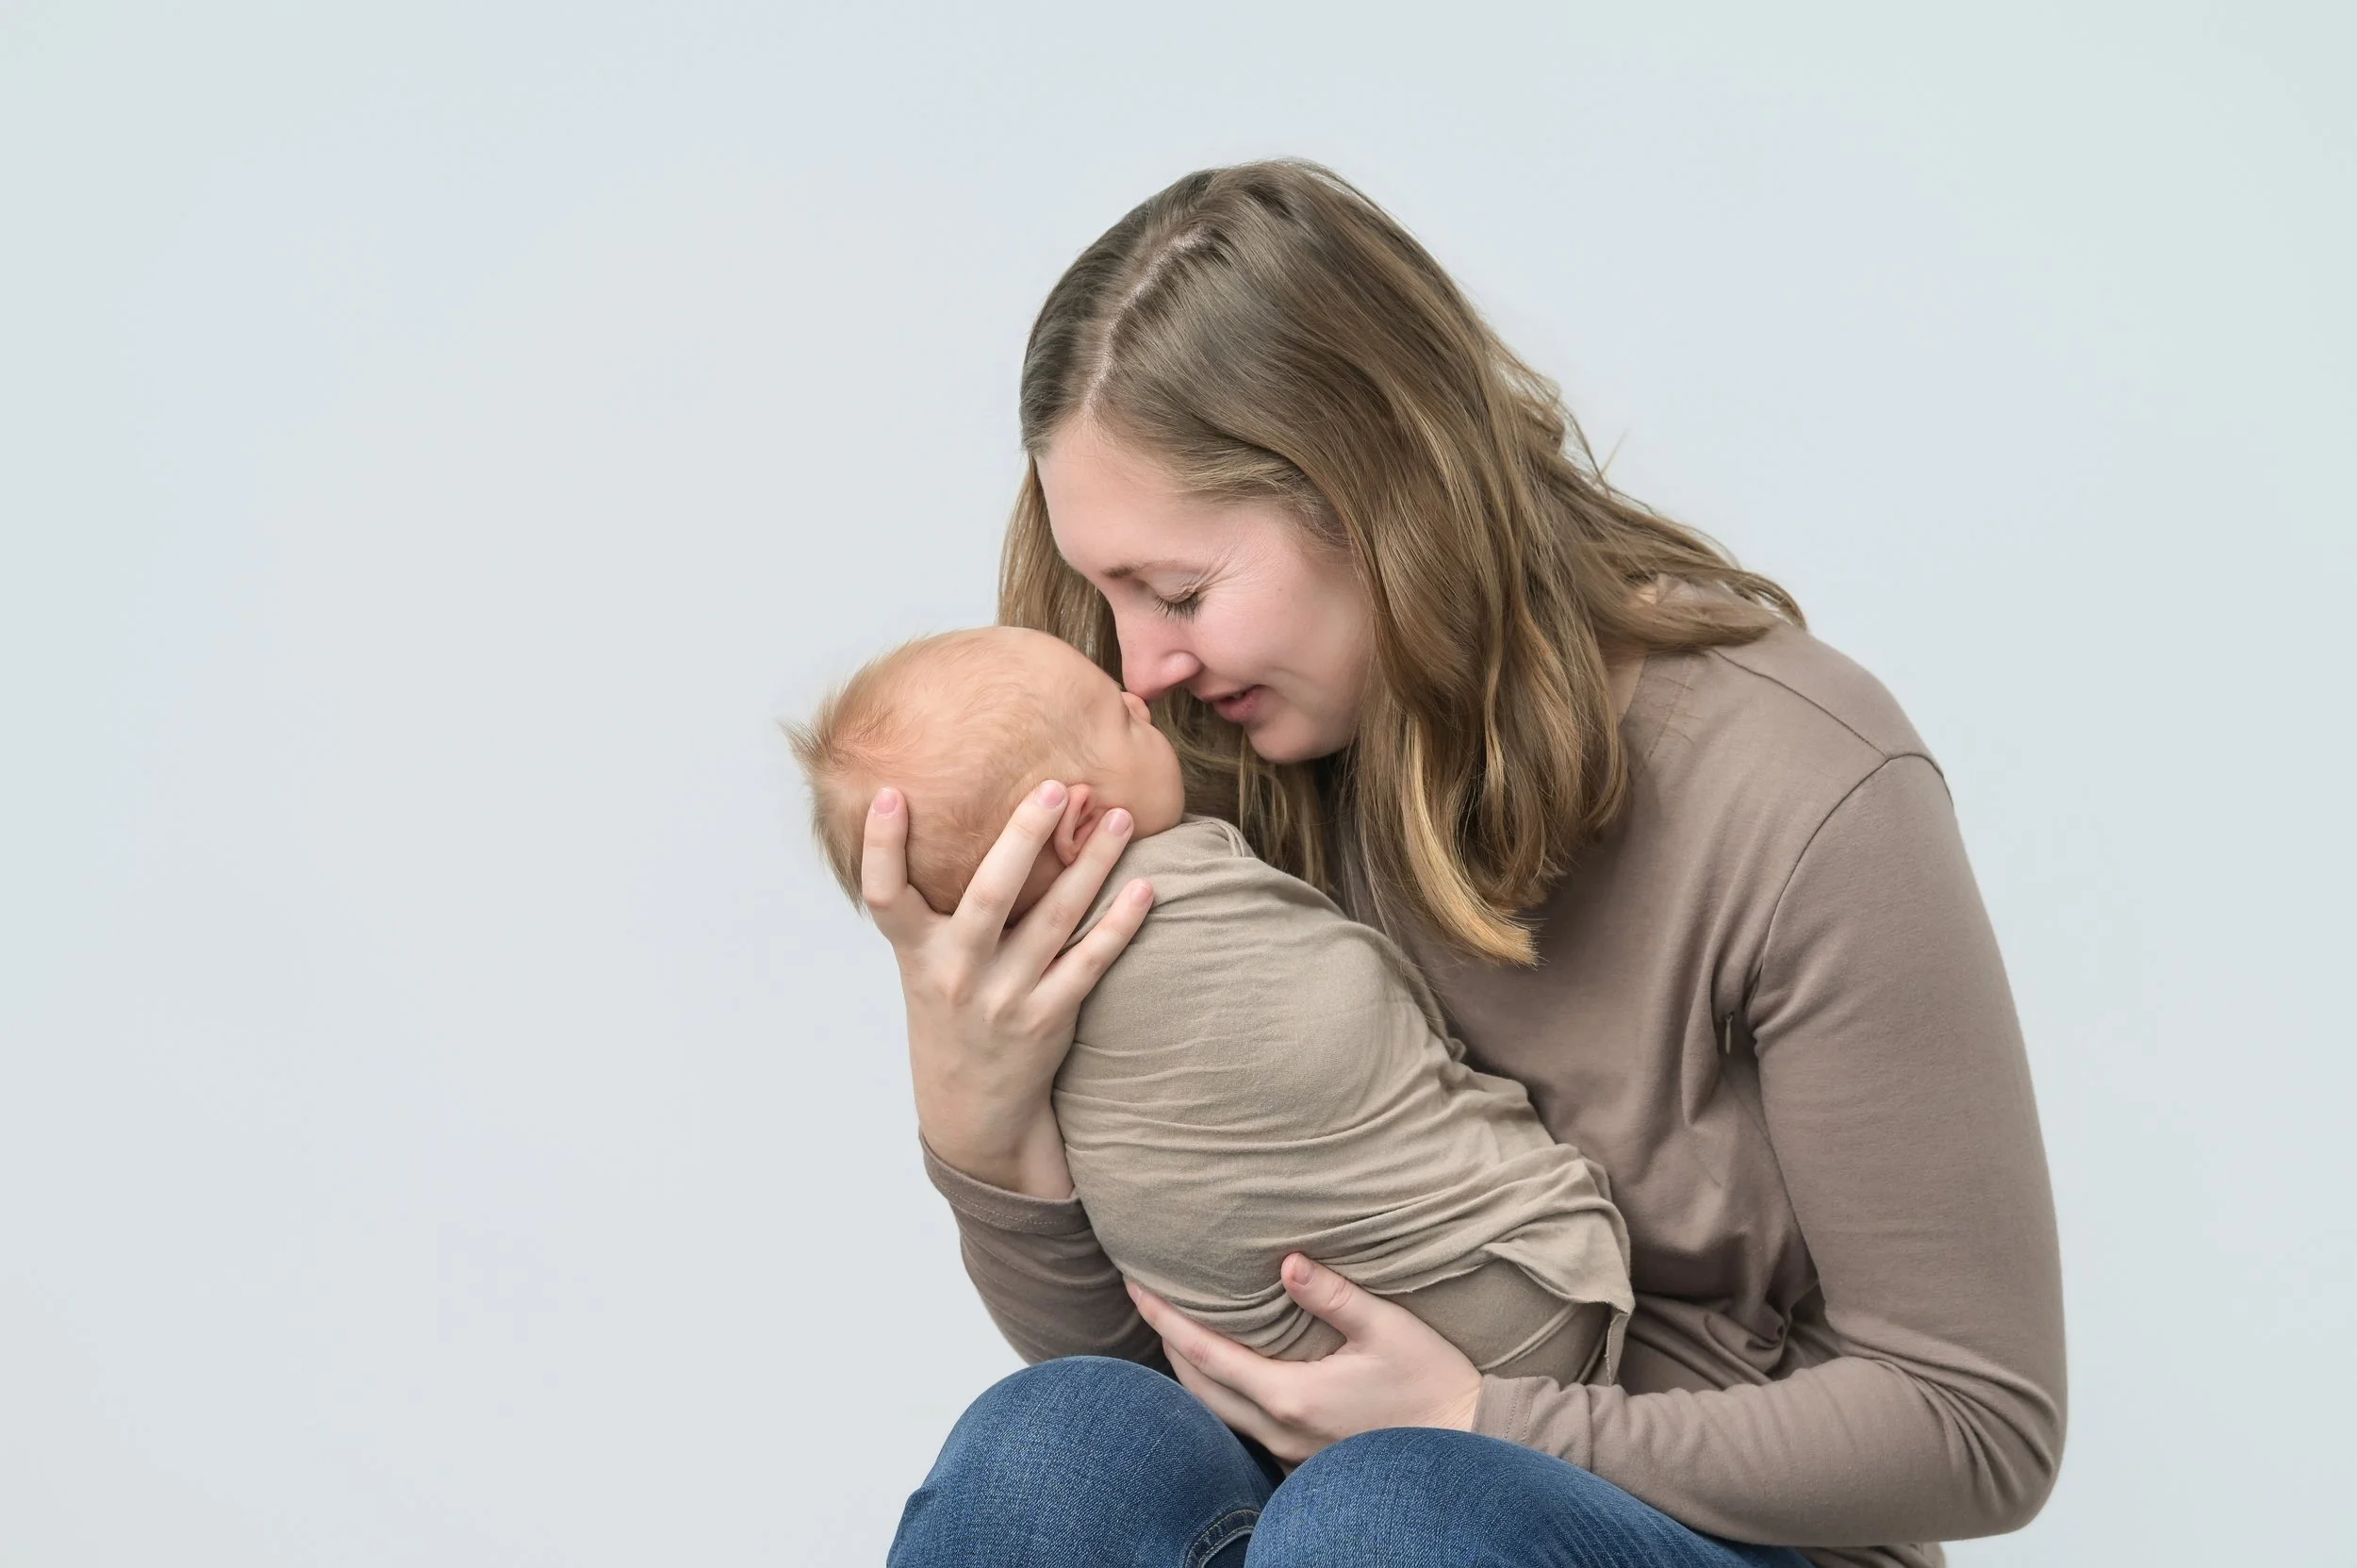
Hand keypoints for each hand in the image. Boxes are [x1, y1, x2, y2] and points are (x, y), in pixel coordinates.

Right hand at [864, 779, 1153, 1197]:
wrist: (971, 1109)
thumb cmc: (951, 1011)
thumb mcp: (924, 963)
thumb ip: (935, 905)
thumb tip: (955, 813)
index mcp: (916, 954)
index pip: (885, 897)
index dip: (880, 847)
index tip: (889, 794)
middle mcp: (957, 973)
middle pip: (989, 895)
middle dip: (1023, 837)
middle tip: (1056, 787)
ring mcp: (1005, 998)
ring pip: (1055, 920)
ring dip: (1091, 865)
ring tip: (1120, 819)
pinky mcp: (1048, 1018)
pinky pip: (1091, 962)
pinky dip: (1120, 924)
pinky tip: (1145, 888)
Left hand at [1127, 1254, 1482, 1467]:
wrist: (1471, 1444)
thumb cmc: (1434, 1383)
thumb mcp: (1388, 1328)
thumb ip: (1333, 1294)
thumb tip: (1285, 1261)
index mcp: (1290, 1396)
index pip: (1205, 1353)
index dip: (1165, 1318)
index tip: (1135, 1284)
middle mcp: (1280, 1429)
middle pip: (1197, 1387)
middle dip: (1166, 1342)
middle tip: (1148, 1299)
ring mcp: (1291, 1449)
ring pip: (1217, 1411)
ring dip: (1192, 1369)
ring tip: (1179, 1328)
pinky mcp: (1305, 1455)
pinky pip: (1245, 1423)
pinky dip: (1222, 1390)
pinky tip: (1231, 1367)